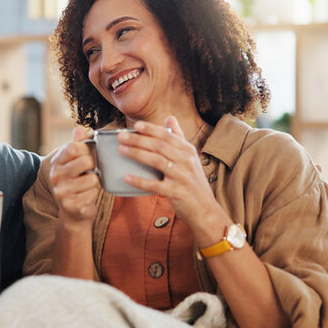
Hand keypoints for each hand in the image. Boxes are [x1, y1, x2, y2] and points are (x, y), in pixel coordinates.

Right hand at [48, 126, 100, 229]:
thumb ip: (78, 145)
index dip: (85, 150)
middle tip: (88, 173)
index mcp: (56, 162)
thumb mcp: (75, 162)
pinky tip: (85, 198)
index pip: (73, 147)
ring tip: (86, 187)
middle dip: (93, 167)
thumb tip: (80, 128)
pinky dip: (93, 196)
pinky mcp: (71, 205)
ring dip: (94, 184)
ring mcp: (62, 192)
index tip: (86, 156)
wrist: (73, 212)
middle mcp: (55, 176)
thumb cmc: (77, 182)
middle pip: (86, 161)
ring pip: (93, 179)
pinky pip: (93, 194)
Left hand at [118, 117, 228, 242]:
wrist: (205, 209)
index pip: (167, 135)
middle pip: (159, 146)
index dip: (151, 129)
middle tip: (121, 136)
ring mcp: (181, 176)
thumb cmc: (193, 181)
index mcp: (188, 150)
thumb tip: (169, 117)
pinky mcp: (176, 192)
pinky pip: (154, 185)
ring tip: (121, 150)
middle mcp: (186, 161)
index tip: (136, 125)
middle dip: (138, 140)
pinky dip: (139, 181)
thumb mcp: (190, 157)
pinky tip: (126, 177)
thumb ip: (178, 137)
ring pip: (156, 161)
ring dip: (137, 154)